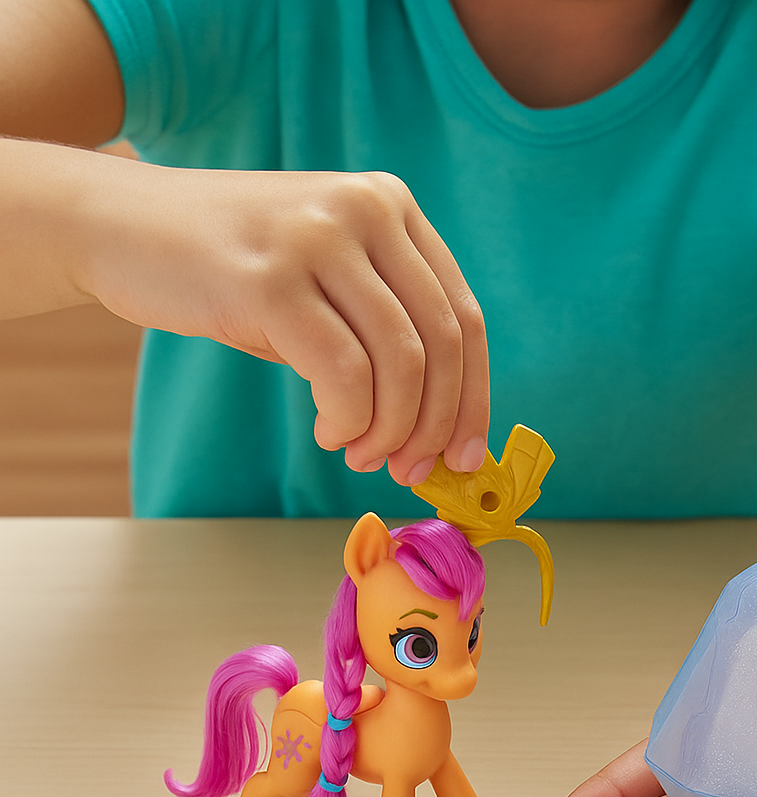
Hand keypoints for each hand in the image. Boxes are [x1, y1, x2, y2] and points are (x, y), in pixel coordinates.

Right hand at [74, 157, 487, 482]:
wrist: (121, 227)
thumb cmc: (229, 273)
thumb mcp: (323, 283)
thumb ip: (380, 331)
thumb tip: (439, 432)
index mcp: (392, 206)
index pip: (463, 316)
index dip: (473, 399)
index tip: (465, 458)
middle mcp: (366, 210)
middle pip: (442, 344)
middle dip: (434, 426)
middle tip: (408, 470)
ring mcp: (319, 238)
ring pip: (400, 363)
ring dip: (389, 430)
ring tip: (359, 453)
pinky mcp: (272, 278)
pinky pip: (344, 374)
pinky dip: (348, 421)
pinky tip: (329, 433)